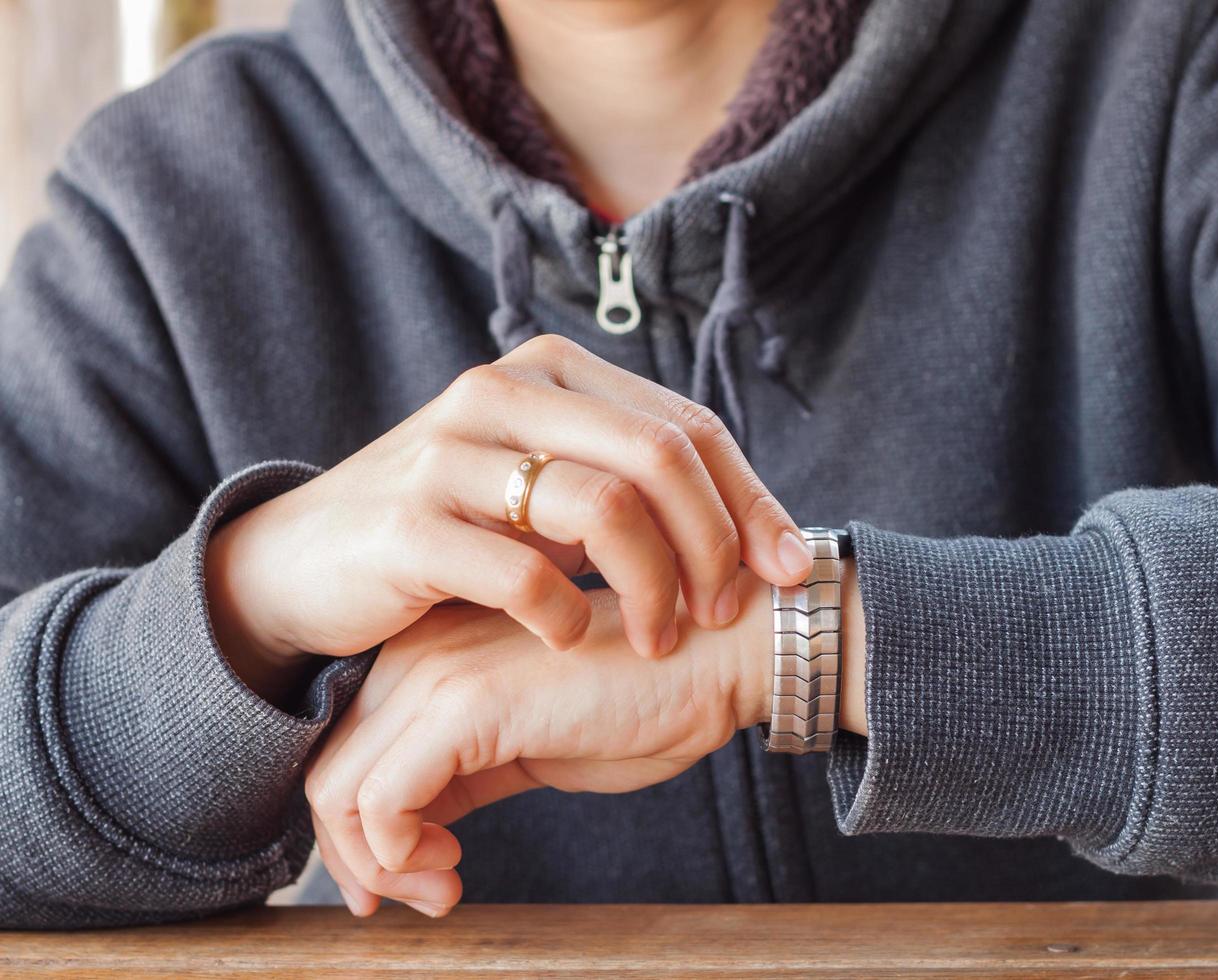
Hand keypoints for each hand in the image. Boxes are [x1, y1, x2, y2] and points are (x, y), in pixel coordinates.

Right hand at [206, 335, 813, 695]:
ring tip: (659, 639)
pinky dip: (567, 614)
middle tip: (722, 614)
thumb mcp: (540, 489)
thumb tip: (752, 530)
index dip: (752, 500)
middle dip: (715, 544)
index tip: (789, 572)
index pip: (686, 425)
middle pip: (660, 455)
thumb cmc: (449, 534)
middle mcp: (502, 391)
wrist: (301, 566)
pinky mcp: (407, 523)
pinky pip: (523, 569)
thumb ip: (626, 484)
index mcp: (551, 375)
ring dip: (654, 584)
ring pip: (605, 504)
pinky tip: (572, 640)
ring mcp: (449, 452)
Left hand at [303, 573, 774, 917]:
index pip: (350, 750)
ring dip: (381, 866)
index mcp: (434, 652)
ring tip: (445, 886)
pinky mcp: (467, 707)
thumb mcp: (530, 743)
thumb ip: (463, 773)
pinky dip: (399, 856)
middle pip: (332, 772)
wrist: (718, 654)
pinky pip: (383, 801)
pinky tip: (455, 868)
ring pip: (342, 791)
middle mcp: (419, 653)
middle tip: (429, 895)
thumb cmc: (643, 698)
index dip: (362, 831)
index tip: (414, 877)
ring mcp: (438, 674)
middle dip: (364, 858)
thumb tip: (411, 835)